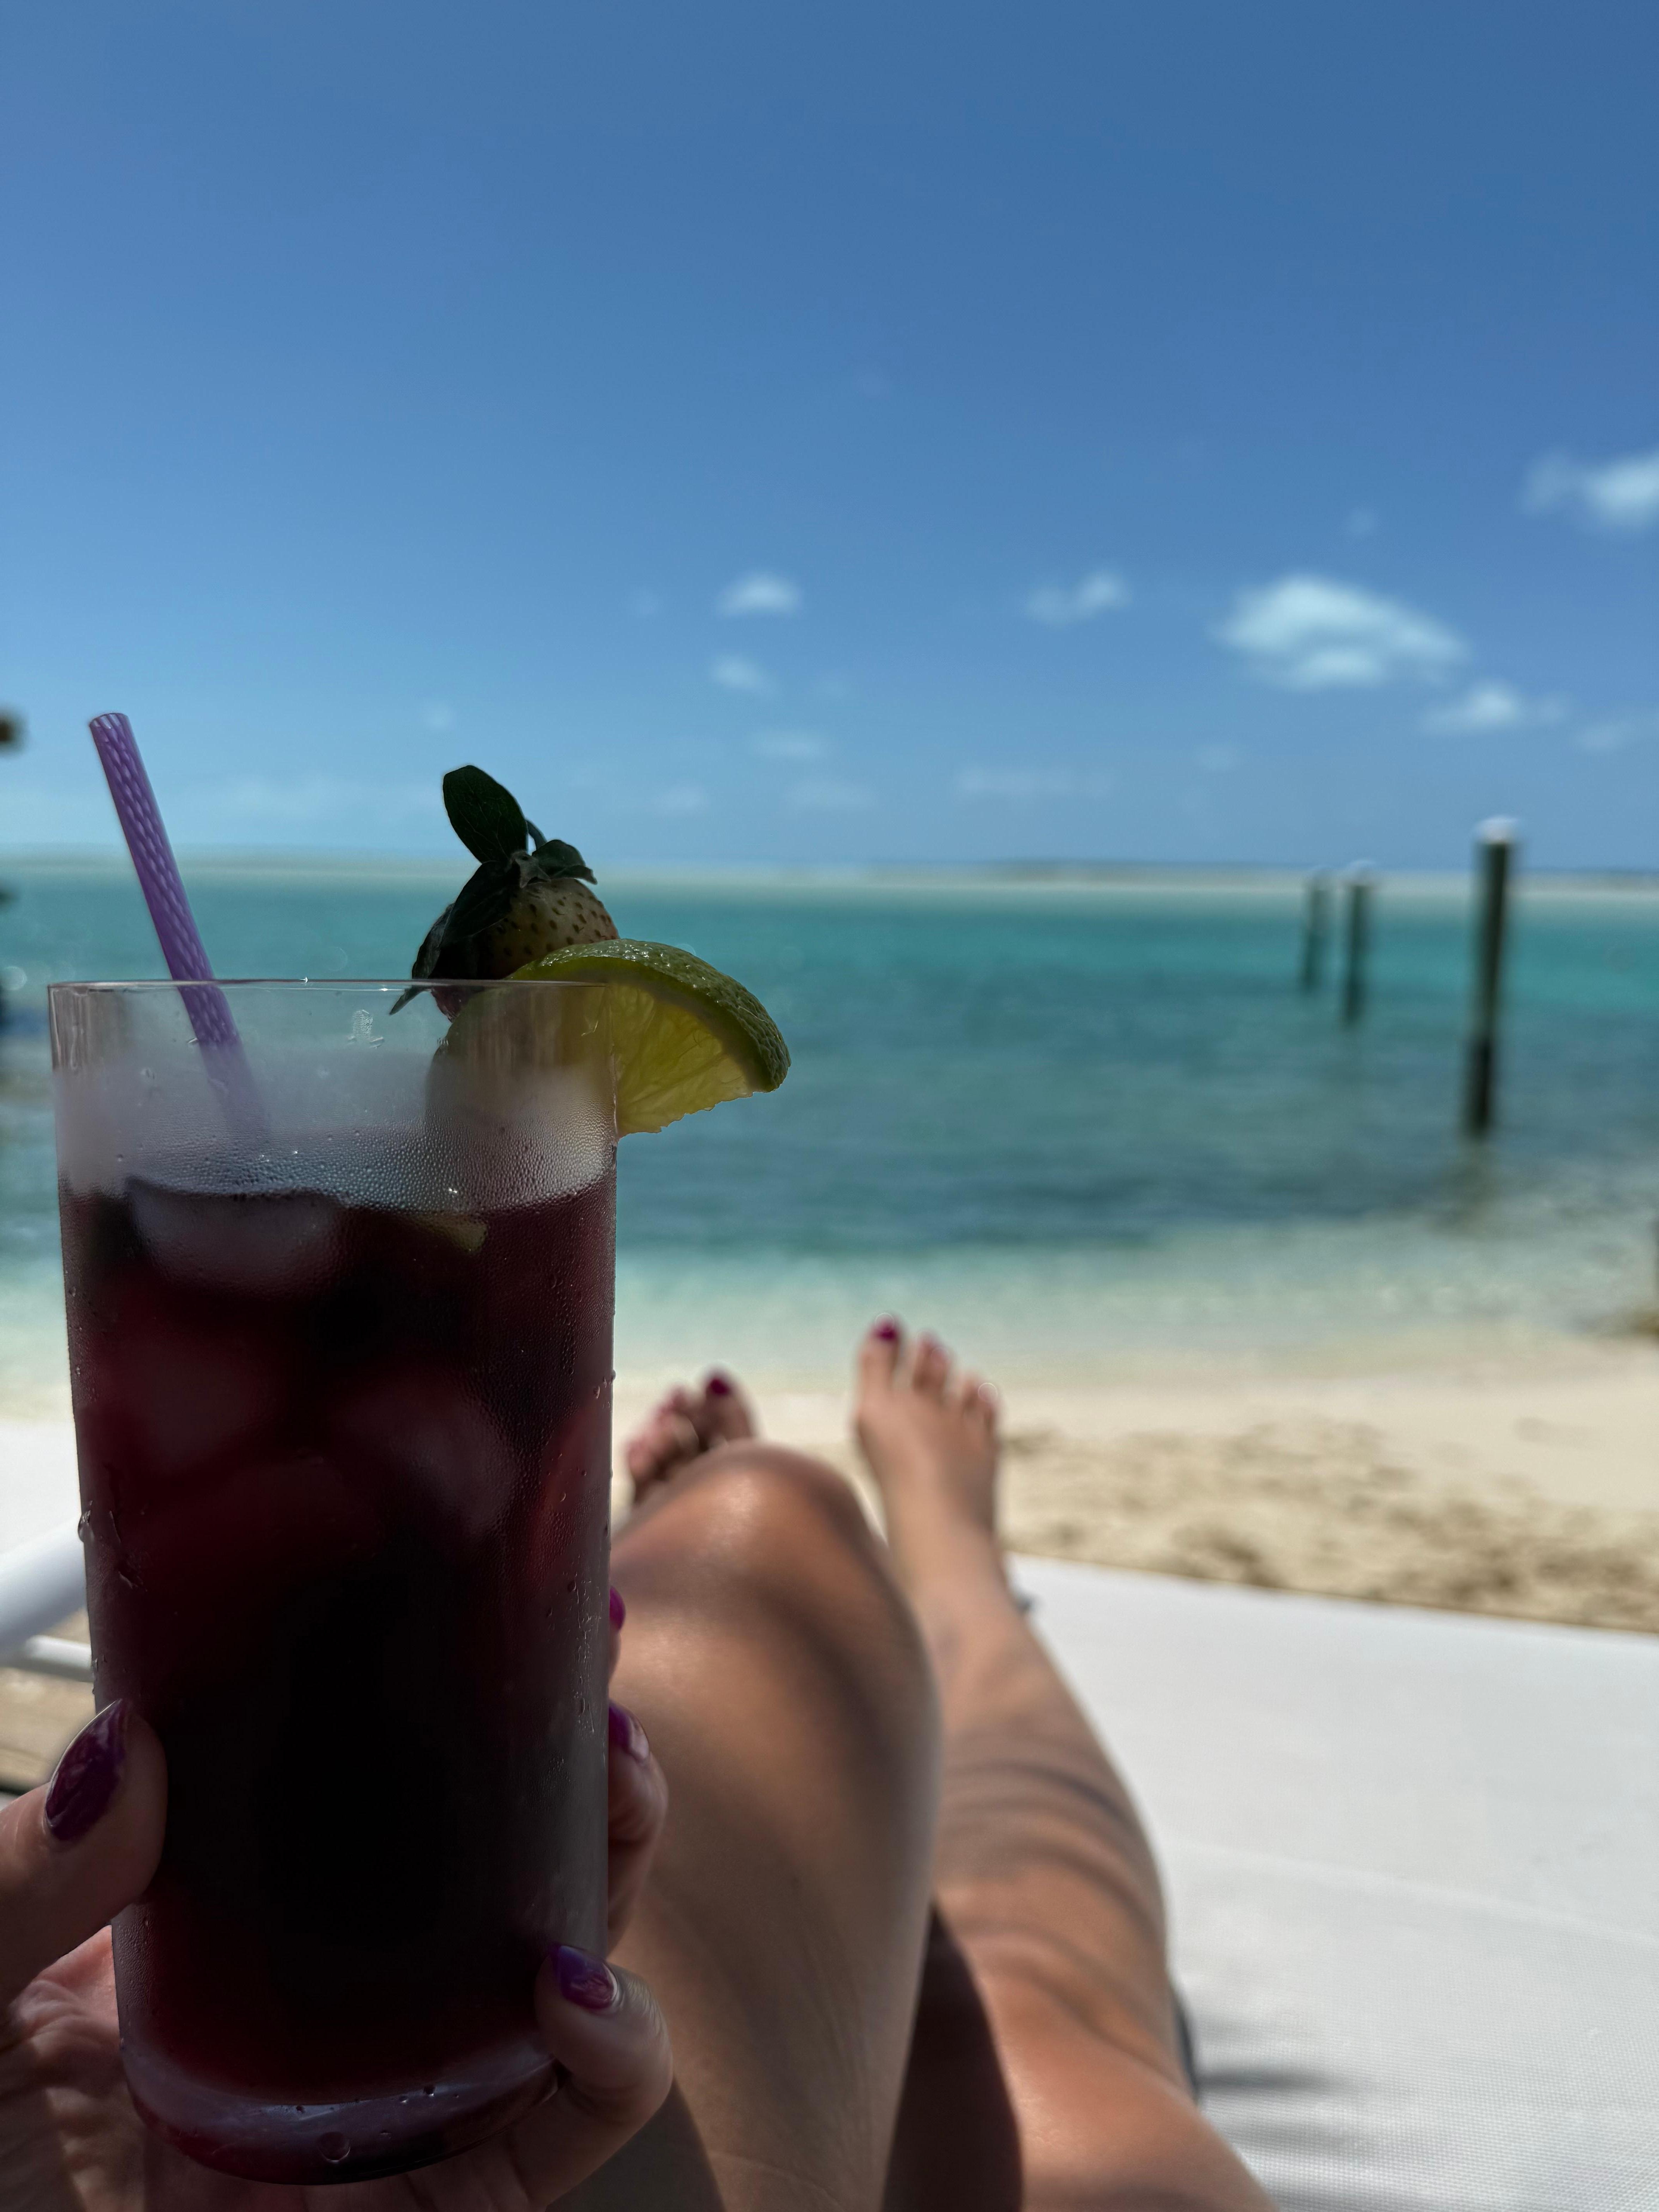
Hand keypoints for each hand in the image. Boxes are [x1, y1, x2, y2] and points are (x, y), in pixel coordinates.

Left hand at [0, 1595, 670, 2209]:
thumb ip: (18, 1879)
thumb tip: (124, 1747)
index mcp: (231, 1930)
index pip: (372, 1785)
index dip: (453, 1691)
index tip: (510, 1594)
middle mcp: (332, 2006)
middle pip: (503, 1855)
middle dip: (574, 1755)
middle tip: (594, 1662)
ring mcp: (393, 2108)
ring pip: (565, 1962)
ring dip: (620, 1860)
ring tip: (622, 1778)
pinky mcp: (436, 2210)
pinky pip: (561, 2131)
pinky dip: (614, 2054)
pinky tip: (580, 1993)